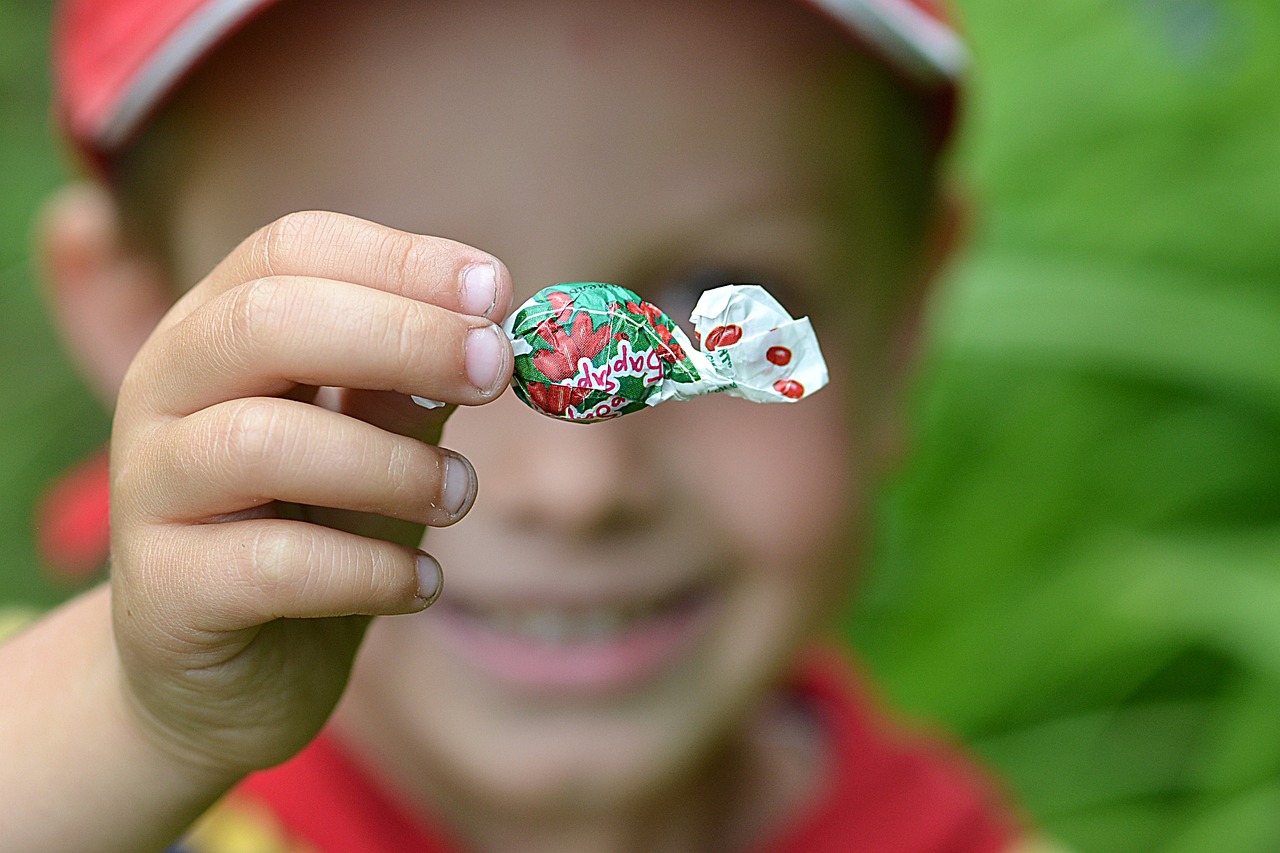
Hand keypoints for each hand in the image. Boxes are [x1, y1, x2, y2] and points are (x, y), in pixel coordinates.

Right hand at [108, 211, 512, 778]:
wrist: (227, 679)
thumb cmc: (315, 534)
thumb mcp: (375, 448)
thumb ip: (410, 391)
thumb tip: (489, 337)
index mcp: (216, 331)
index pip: (290, 250)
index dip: (399, 260)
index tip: (496, 289)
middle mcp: (163, 392)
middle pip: (265, 323)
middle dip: (400, 337)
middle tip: (495, 370)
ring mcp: (148, 491)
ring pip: (263, 442)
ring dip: (391, 466)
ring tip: (458, 495)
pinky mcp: (164, 592)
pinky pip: (273, 564)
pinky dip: (370, 571)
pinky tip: (421, 584)